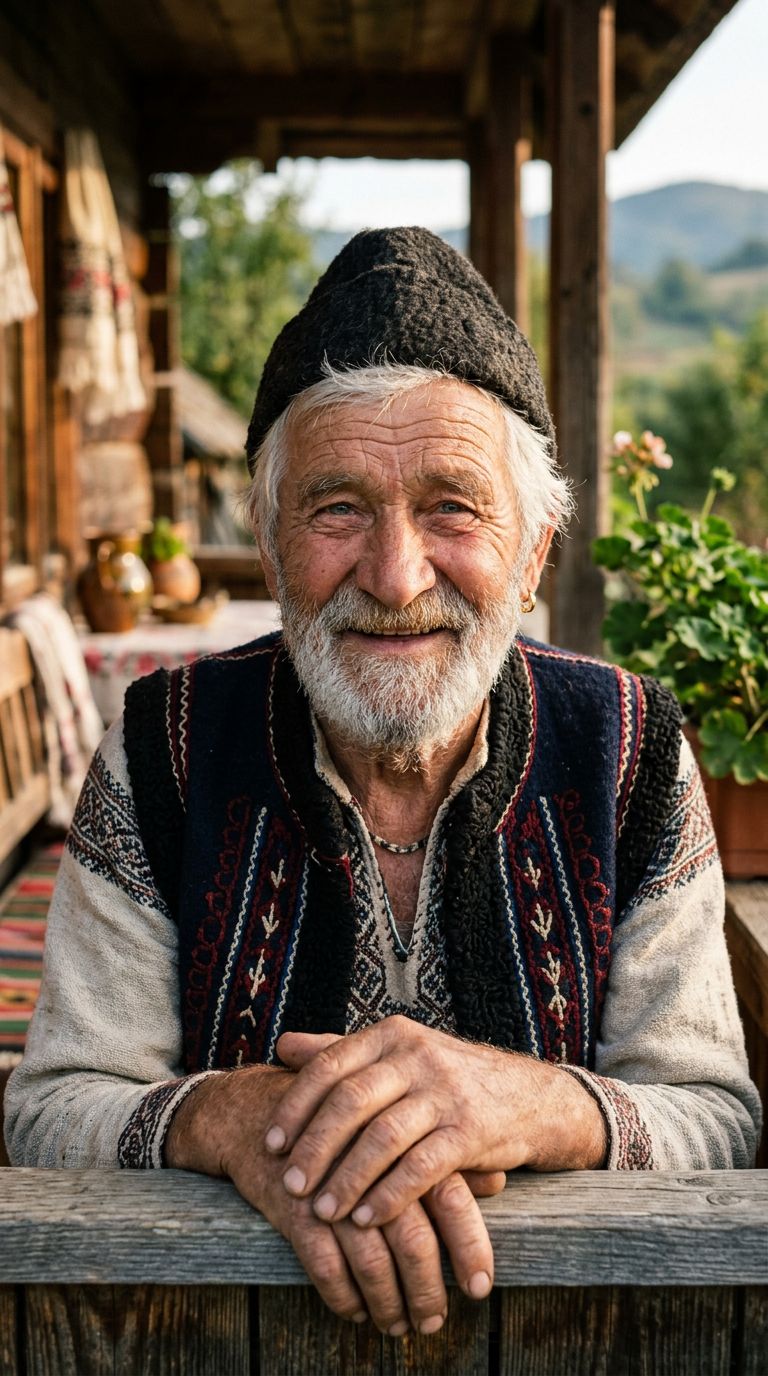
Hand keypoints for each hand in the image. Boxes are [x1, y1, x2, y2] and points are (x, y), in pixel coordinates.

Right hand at [165, 1065, 497, 1332]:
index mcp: (404, 1138)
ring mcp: (332, 1188)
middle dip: (427, 1292)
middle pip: (415, 1242)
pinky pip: (325, 1270)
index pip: (451, 1200)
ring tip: (397, 1325)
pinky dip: (343, 1298)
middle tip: (434, 1321)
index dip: (469, 1248)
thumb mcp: (392, 1127)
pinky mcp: (294, 1208)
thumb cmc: (337, 1122)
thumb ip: (443, 1152)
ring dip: (387, 1304)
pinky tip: (355, 1312)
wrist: (257, 1112)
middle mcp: (373, 1166)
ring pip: (372, 1264)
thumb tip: (497, 1182)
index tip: (480, 1287)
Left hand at [267, 1015, 605, 1226]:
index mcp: (392, 1034)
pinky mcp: (472, 1129)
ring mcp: (446, 1091)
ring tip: (324, 1212)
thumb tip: (283, 1045)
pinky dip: (389, 1195)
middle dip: (315, 1147)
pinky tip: (367, 1219)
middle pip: (351, 1101)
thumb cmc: (448, 1081)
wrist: (529, 1097)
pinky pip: (422, 1166)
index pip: (330, 1066)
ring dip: (348, 1179)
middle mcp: (417, 1055)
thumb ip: (342, 1051)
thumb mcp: (398, 1056)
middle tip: (290, 1187)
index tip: (270, 1144)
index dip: (296, 1107)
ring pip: (383, 1136)